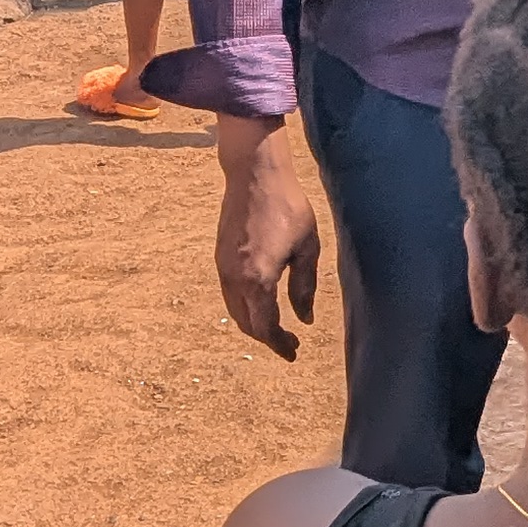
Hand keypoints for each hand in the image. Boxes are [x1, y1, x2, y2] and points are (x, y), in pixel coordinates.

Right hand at [213, 113, 323, 360]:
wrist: (254, 174)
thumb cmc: (287, 207)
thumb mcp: (307, 248)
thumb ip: (304, 288)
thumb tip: (304, 319)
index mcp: (259, 280)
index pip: (265, 327)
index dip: (279, 344)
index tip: (294, 352)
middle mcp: (235, 279)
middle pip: (246, 324)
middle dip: (267, 337)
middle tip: (289, 343)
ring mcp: (223, 268)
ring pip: (235, 310)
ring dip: (254, 323)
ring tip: (277, 326)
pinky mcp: (220, 257)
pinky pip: (229, 294)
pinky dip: (245, 306)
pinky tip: (262, 302)